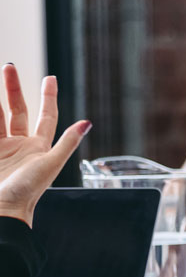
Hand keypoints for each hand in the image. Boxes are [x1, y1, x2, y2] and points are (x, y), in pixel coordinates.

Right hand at [0, 64, 90, 226]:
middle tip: (8, 66)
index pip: (46, 115)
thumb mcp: (50, 165)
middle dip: (12, 88)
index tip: (50, 77)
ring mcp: (1, 149)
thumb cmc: (28, 191)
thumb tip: (87, 122)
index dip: (48, 96)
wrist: (2, 210)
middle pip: (16, 110)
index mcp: (39, 146)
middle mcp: (20, 144)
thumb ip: (67, 143)